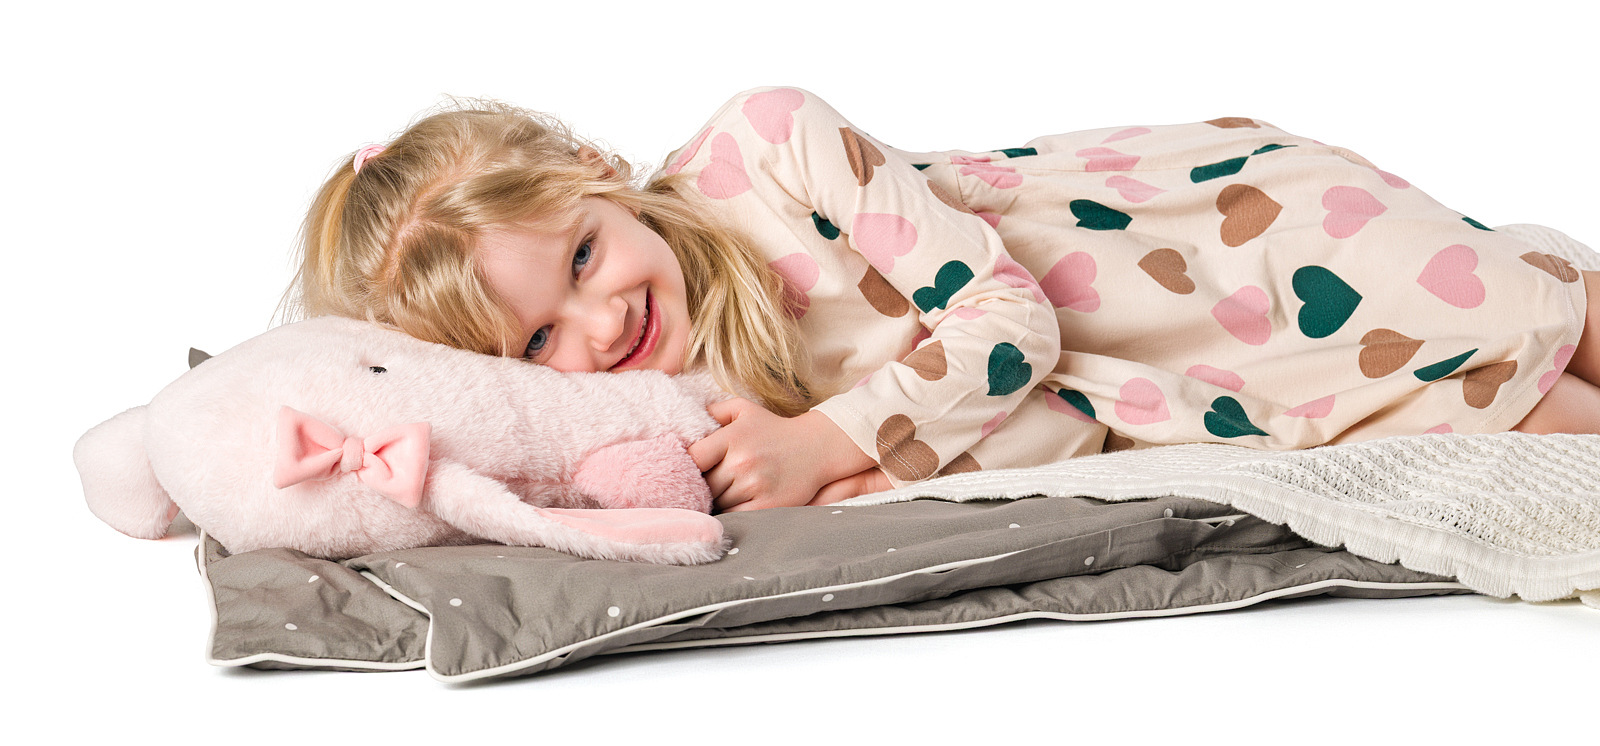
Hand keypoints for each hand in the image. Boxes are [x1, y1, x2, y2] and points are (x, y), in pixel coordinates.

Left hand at [689, 397, 875, 512]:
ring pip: (718, 502)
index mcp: (732, 437)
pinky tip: (736, 503)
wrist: (817, 447)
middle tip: (702, 484)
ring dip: (717, 500)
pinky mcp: (767, 506)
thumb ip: (713, 410)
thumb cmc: (774, 429)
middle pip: (703, 485)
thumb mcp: (744, 410)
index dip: (684, 467)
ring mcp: (755, 486)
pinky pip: (735, 515)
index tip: (683, 470)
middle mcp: (742, 462)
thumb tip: (683, 419)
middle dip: (701, 486)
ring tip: (723, 492)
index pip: (692, 458)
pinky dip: (732, 512)